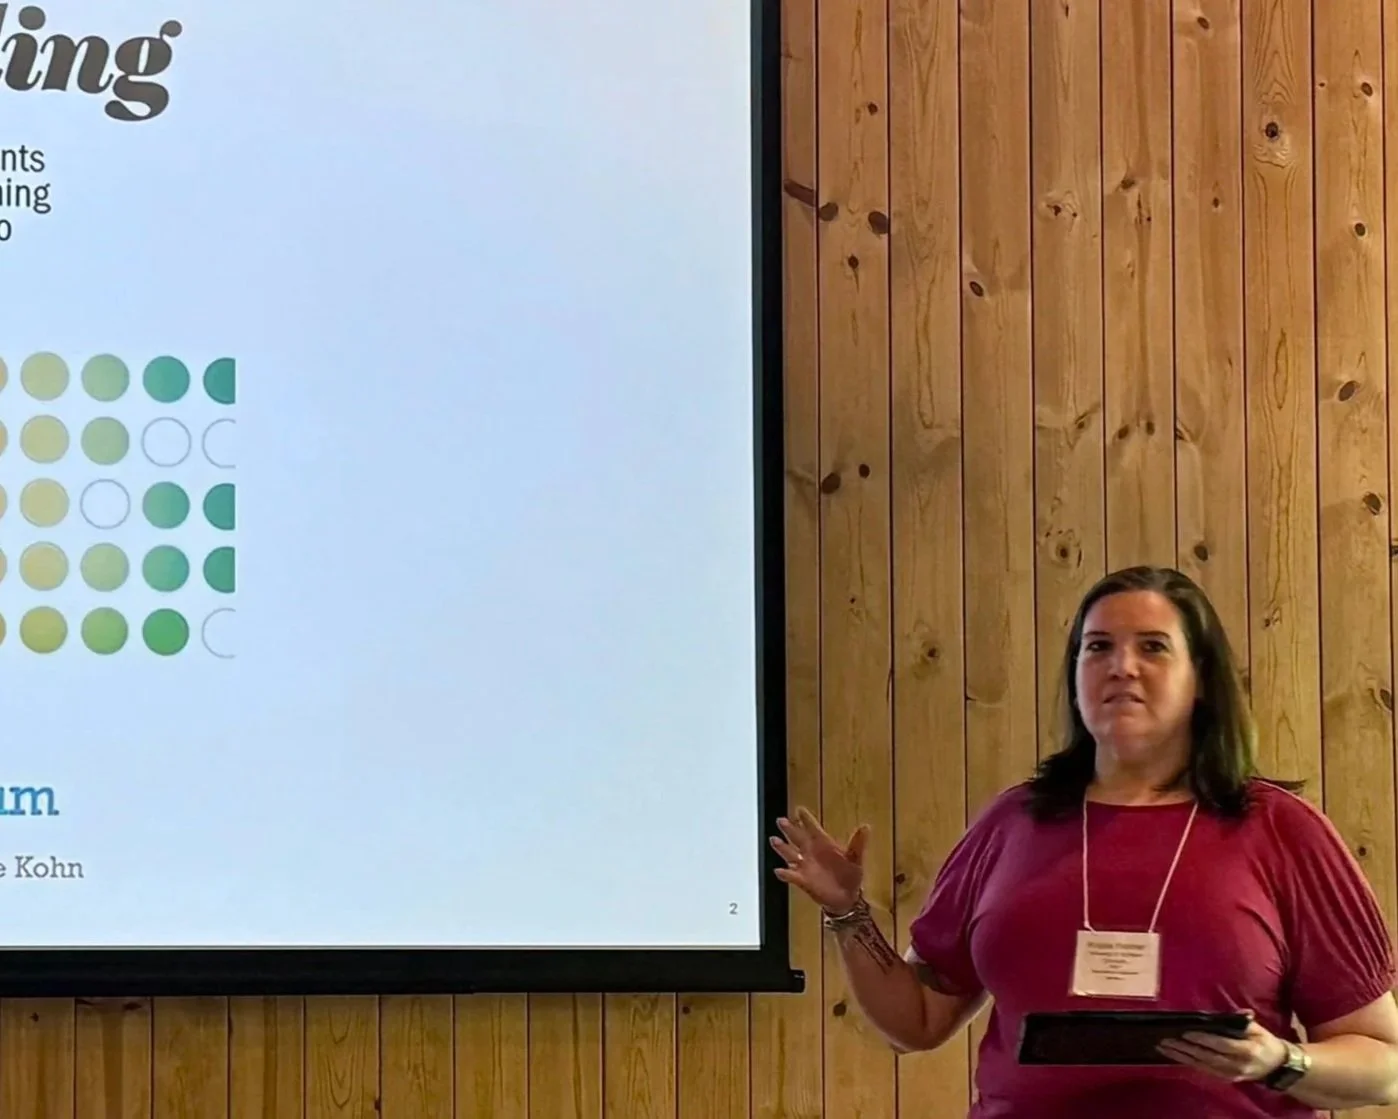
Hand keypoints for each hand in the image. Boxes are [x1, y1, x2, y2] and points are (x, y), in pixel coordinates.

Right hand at [770, 806, 867, 914]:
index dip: (806, 819)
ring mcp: (805, 866)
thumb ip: (858, 844)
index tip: (799, 809)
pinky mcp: (802, 880)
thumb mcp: (856, 859)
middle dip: (790, 829)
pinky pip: (791, 875)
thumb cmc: (851, 875)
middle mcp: (811, 852)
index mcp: (824, 844)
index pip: (813, 828)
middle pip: (798, 838)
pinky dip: (785, 873)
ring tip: (774, 840)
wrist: (847, 898)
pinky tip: (779, 871)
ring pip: (790, 854)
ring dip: (782, 848)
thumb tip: (866, 827)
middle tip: (781, 820)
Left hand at [1156, 1012, 1289, 1082]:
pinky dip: (1188, 1062)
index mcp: (1246, 1051)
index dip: (1203, 1039)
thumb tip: (1226, 1014)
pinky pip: (1204, 1070)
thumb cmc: (1265, 1042)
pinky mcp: (1226, 1079)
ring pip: (1202, 1065)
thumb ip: (1241, 1021)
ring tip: (1162, 1047)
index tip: (1185, 1032)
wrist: (1277, 1066)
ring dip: (1181, 1057)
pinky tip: (1174, 1056)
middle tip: (1165, 1040)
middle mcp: (1237, 1066)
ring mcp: (1231, 1075)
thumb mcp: (1257, 1029)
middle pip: (1206, 1057)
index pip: (1220, 1045)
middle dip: (1184, 1048)